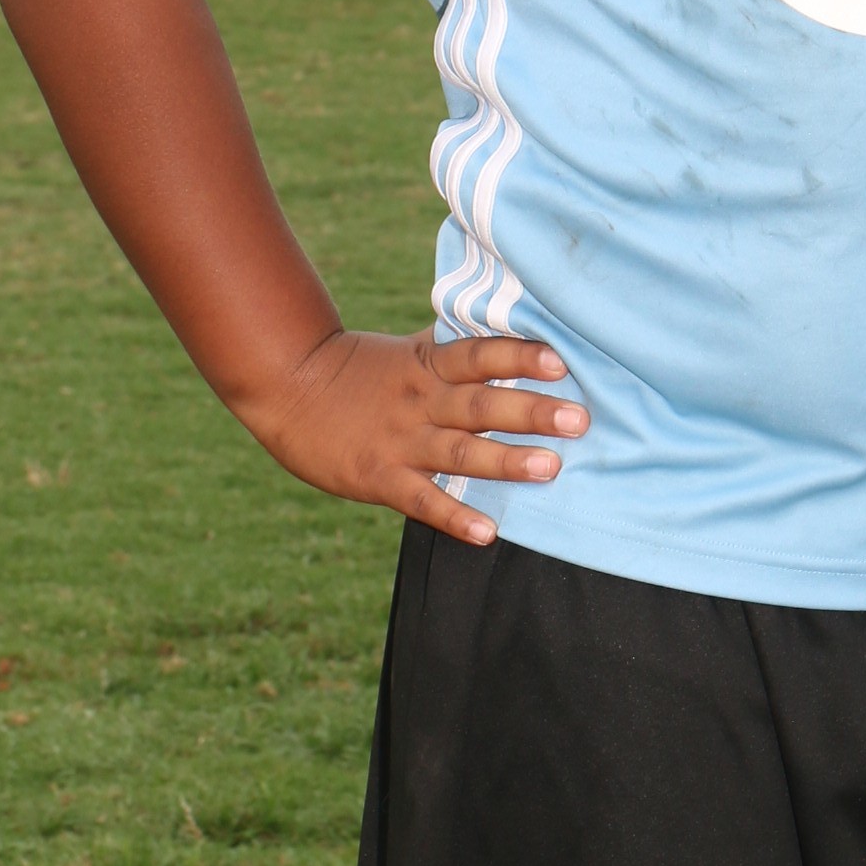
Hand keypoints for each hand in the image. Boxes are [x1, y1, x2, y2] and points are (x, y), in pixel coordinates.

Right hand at [241, 327, 586, 547]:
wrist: (286, 387)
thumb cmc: (356, 369)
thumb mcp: (405, 352)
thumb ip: (451, 352)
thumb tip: (505, 332)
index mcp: (427, 367)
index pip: (480, 356)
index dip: (519, 357)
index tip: (560, 362)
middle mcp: (420, 402)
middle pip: (481, 405)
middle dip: (531, 412)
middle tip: (579, 419)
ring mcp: (400, 441)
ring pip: (459, 452)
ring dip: (506, 461)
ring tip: (550, 467)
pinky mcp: (378, 478)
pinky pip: (421, 500)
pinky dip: (454, 517)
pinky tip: (488, 533)